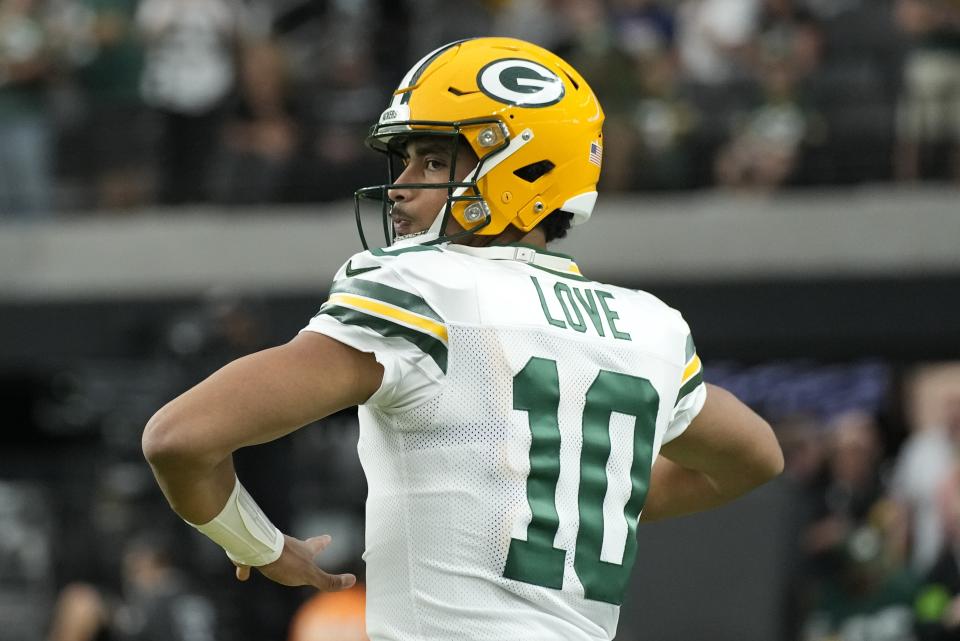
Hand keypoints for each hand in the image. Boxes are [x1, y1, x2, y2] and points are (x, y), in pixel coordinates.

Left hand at [233, 534, 356, 590]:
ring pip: (275, 552)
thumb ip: (329, 581)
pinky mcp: (252, 554)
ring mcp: (269, 549)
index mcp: (303, 551)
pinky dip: (247, 566)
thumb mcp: (310, 575)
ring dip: (277, 556)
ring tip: (273, 563)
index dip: (322, 543)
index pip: (316, 545)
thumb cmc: (285, 561)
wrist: (257, 549)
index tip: (329, 537)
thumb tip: (352, 580)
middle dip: (304, 546)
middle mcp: (287, 547)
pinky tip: (243, 574)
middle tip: (310, 541)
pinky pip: (250, 561)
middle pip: (297, 546)